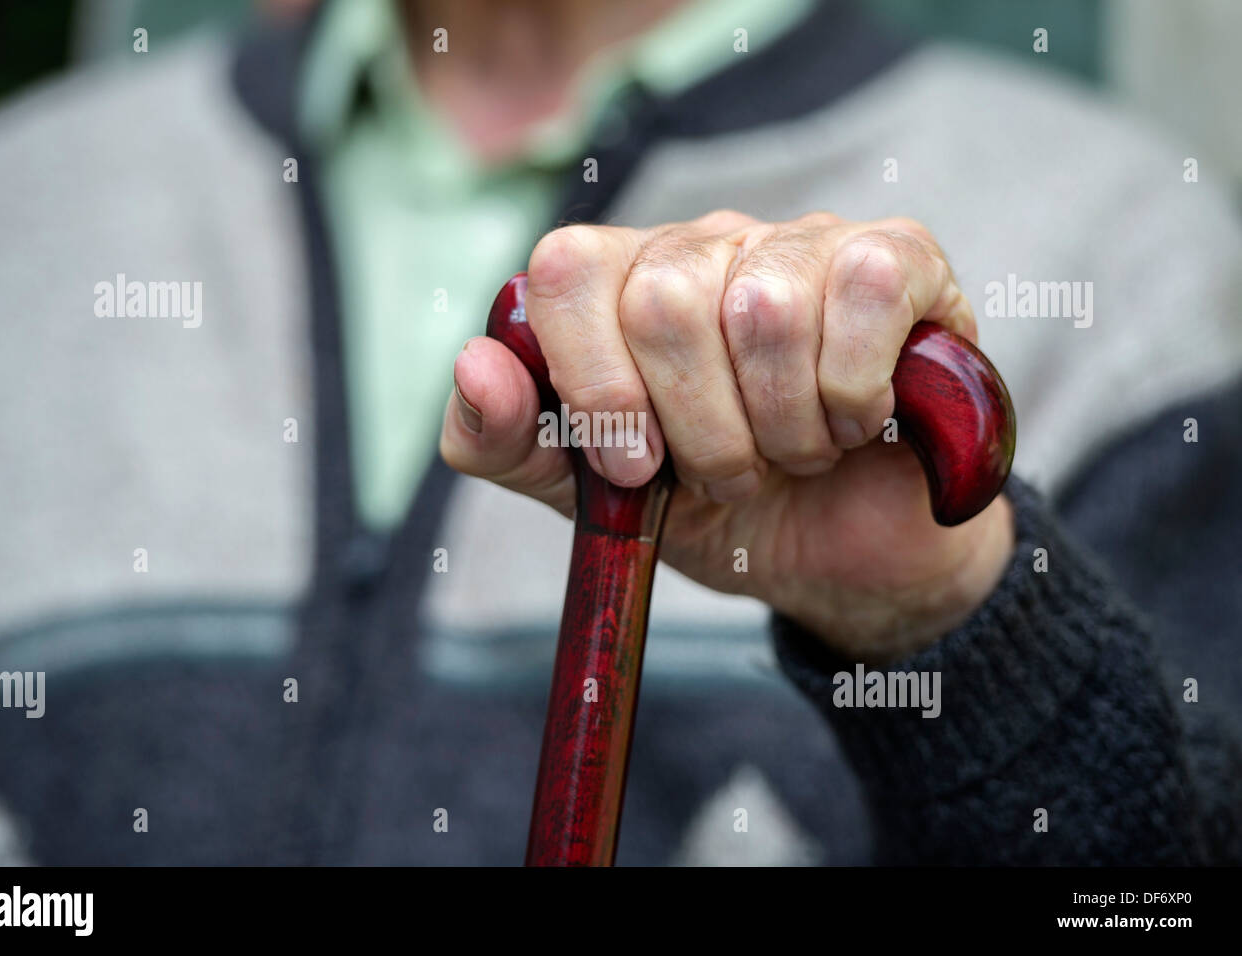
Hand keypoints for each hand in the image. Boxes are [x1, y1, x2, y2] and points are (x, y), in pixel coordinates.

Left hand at [441, 211, 1013, 662]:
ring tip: (793, 454)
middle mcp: (703, 246)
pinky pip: (864, 294)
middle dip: (700, 433)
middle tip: (730, 472)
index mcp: (618, 286)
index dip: (595, 382)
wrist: (840, 551)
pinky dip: (853, 396)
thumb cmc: (714, 510)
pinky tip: (856, 422)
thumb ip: (508, 443)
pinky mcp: (896, 258)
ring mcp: (800, 242)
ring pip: (763, 311)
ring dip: (782, 430)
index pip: (567, 270)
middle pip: (663, 303)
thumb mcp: (592, 497)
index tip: (634, 469)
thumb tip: (473, 365)